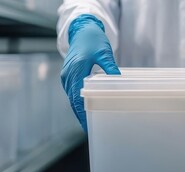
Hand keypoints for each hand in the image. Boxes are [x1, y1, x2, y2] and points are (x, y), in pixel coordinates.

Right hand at [61, 14, 119, 131]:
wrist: (81, 29)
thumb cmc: (93, 39)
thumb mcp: (104, 53)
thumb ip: (110, 68)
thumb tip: (118, 82)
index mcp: (76, 70)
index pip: (77, 98)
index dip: (82, 114)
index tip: (89, 126)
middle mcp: (68, 75)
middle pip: (73, 101)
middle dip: (80, 116)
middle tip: (90, 129)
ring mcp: (66, 75)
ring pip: (71, 97)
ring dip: (79, 110)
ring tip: (88, 122)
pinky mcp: (68, 75)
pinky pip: (71, 91)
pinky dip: (77, 101)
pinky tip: (86, 108)